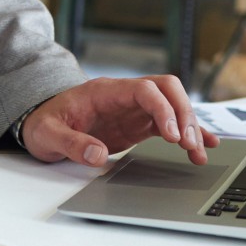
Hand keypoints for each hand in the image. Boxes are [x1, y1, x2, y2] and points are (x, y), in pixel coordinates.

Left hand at [18, 75, 220, 167]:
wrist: (41, 122)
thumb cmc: (44, 123)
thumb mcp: (47, 135)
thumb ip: (71, 144)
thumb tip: (97, 155)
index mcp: (106, 91)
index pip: (145, 90)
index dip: (163, 109)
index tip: (172, 136)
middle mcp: (125, 95)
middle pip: (167, 90)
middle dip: (184, 115)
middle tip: (191, 146)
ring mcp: (134, 108)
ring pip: (173, 105)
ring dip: (190, 126)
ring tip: (199, 154)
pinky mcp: (138, 123)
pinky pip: (169, 123)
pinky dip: (187, 132)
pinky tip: (204, 145)